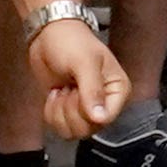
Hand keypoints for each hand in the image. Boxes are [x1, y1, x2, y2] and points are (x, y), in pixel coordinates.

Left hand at [29, 13, 131, 137]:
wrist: (48, 35)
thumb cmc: (71, 41)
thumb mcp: (84, 62)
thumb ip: (92, 90)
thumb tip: (100, 118)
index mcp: (118, 91)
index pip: (107, 119)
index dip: (87, 112)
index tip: (77, 92)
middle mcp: (105, 104)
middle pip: (88, 129)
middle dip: (71, 109)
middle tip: (69, 87)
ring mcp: (86, 109)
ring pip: (73, 132)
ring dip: (60, 112)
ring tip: (63, 89)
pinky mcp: (69, 112)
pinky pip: (60, 128)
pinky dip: (52, 113)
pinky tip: (56, 93)